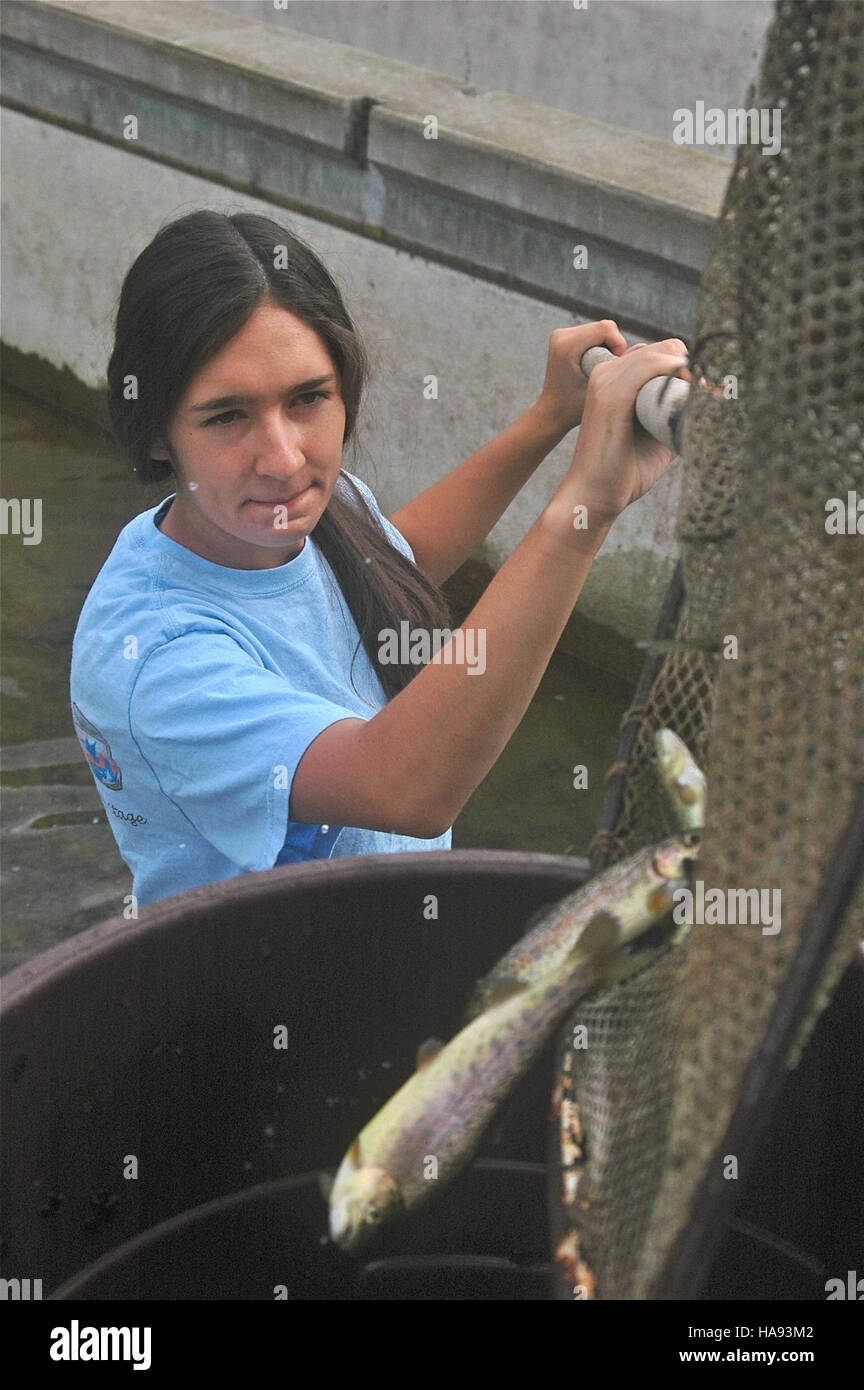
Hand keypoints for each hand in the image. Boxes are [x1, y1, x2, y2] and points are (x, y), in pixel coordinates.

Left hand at [534, 320, 627, 434]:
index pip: (606, 328)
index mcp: (566, 345)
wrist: (552, 413)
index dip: (618, 346)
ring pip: (602, 329)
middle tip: (608, 371)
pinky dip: (602, 347)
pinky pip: (595, 334)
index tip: (613, 368)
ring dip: (609, 348)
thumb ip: (622, 367)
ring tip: (601, 371)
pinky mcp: (565, 337)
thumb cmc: (574, 408)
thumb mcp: (603, 388)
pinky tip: (596, 366)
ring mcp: (561, 334)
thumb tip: (644, 347)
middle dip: (614, 347)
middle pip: (605, 326)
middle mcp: (561, 335)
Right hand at [557, 338, 690, 528]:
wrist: (593, 496)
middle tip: (708, 396)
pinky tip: (689, 391)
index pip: (659, 353)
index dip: (687, 368)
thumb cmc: (623, 472)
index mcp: (614, 380)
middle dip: (692, 368)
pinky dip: (676, 372)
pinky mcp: (611, 394)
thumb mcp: (656, 438)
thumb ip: (674, 417)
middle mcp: (608, 373)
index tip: (706, 393)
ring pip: (660, 352)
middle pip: (664, 347)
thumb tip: (707, 402)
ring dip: (689, 372)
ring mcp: (607, 380)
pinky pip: (651, 365)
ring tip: (702, 398)